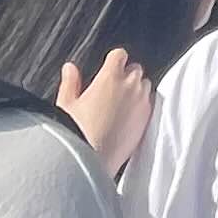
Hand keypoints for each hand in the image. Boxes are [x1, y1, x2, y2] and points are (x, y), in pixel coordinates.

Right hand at [60, 50, 155, 181]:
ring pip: (145, 86)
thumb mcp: (66, 105)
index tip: (108, 69)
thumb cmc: (76, 134)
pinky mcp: (147, 121)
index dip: (114, 61)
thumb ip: (70, 83)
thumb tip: (70, 68)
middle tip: (113, 89)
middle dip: (126, 75)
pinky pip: (150, 105)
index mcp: (110, 77)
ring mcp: (142, 103)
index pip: (119, 55)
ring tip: (122, 104)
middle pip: (135, 69)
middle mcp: (130, 86)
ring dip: (137, 89)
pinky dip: (142, 107)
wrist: (92, 161)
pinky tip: (129, 118)